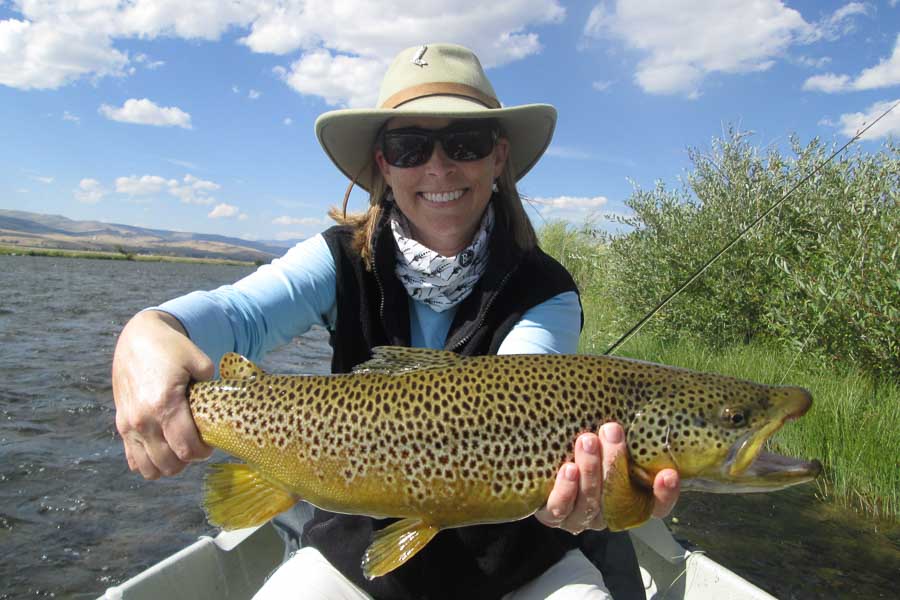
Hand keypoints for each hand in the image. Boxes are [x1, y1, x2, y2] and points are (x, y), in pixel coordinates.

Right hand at [112, 310, 213, 479]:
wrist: (137, 339)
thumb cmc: (170, 348)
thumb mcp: (199, 360)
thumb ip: (212, 386)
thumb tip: (223, 407)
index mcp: (164, 404)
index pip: (186, 448)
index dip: (203, 452)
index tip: (210, 444)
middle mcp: (143, 420)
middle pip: (170, 464)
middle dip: (189, 459)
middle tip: (198, 445)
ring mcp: (128, 425)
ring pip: (150, 469)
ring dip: (169, 465)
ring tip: (180, 449)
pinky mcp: (120, 425)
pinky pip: (134, 460)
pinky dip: (149, 462)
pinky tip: (162, 449)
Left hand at [534, 422, 679, 533]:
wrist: (542, 459)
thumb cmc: (585, 444)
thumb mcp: (606, 440)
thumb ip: (622, 431)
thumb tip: (638, 388)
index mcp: (627, 500)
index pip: (654, 506)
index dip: (665, 494)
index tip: (669, 473)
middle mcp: (606, 513)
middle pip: (618, 498)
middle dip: (615, 462)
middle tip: (612, 430)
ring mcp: (580, 517)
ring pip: (589, 502)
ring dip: (590, 470)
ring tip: (587, 441)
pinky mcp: (553, 515)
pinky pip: (559, 508)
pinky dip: (566, 489)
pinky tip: (569, 468)